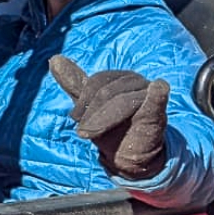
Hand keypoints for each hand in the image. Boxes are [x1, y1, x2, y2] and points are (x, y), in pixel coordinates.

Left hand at [49, 56, 169, 180]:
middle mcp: (135, 82)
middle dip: (91, 113)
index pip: (96, 82)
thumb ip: (74, 83)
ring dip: (103, 120)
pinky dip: (157, 94)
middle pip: (106, 92)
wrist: (131, 156)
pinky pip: (157, 100)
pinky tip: (158, 87)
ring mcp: (148, 95)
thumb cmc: (110, 127)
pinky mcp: (159, 112)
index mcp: (118, 78)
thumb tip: (54, 59)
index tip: (75, 118)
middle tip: (83, 132)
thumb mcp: (88, 105)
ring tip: (91, 134)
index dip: (83, 100)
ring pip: (121, 101)